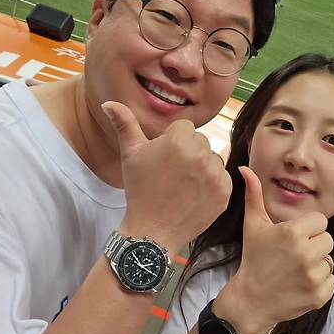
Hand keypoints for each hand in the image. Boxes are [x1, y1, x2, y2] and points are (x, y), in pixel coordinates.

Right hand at [102, 101, 231, 254]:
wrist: (152, 231)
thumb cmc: (140, 189)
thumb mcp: (131, 154)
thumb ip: (125, 124)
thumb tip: (108, 102)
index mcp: (178, 140)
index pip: (185, 128)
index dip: (173, 141)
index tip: (164, 159)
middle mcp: (200, 154)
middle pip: (201, 141)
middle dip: (189, 152)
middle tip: (173, 173)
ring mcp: (214, 174)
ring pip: (213, 158)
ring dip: (202, 167)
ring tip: (184, 184)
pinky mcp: (224, 191)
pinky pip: (223, 176)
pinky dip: (213, 183)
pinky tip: (195, 193)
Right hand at [213, 167, 333, 333]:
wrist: (251, 299)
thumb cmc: (253, 258)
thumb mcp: (253, 224)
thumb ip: (253, 194)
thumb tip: (245, 169)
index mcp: (292, 233)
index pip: (320, 221)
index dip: (308, 228)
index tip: (293, 237)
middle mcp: (305, 253)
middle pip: (327, 239)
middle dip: (314, 244)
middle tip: (294, 253)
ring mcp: (313, 276)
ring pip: (329, 260)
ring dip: (316, 263)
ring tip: (296, 268)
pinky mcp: (319, 295)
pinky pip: (331, 280)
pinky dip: (319, 282)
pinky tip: (301, 282)